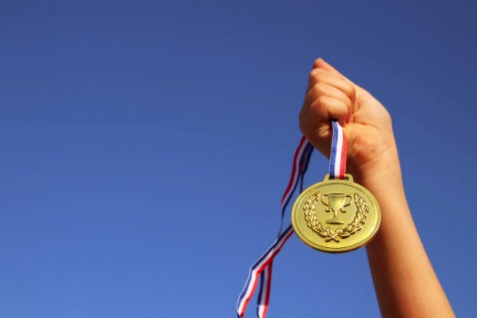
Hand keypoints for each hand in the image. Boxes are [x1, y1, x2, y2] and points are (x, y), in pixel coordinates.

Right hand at [299, 58, 396, 180]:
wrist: (376, 153)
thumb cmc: (373, 131)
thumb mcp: (357, 96)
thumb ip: (337, 80)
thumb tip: (317, 62)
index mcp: (319, 103)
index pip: (320, 74)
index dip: (343, 86)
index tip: (353, 107)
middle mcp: (308, 111)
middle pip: (318, 78)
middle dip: (343, 92)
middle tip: (350, 115)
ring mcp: (306, 119)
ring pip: (320, 88)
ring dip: (343, 103)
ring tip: (347, 122)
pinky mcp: (308, 127)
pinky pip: (322, 101)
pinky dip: (339, 109)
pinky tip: (341, 126)